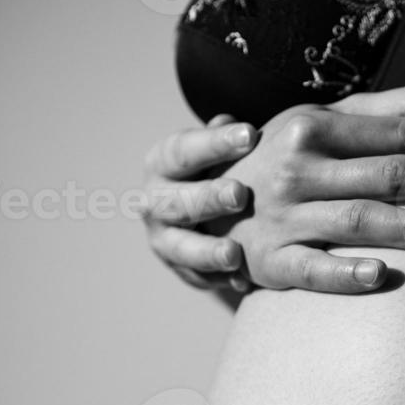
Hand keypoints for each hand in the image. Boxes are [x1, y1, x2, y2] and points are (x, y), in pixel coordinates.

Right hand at [141, 112, 257, 293]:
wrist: (201, 213)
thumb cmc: (218, 169)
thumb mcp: (218, 150)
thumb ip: (226, 139)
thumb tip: (231, 123)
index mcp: (162, 163)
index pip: (184, 150)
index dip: (215, 143)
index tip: (249, 134)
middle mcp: (155, 201)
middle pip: (177, 201)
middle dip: (208, 198)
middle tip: (240, 195)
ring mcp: (163, 239)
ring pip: (180, 247)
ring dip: (207, 251)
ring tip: (235, 254)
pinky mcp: (181, 269)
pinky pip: (198, 278)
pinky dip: (219, 281)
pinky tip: (243, 282)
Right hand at [213, 83, 404, 293]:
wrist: (204, 206)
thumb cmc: (282, 161)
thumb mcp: (324, 124)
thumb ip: (391, 110)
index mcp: (316, 128)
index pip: (400, 132)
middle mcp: (299, 168)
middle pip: (390, 174)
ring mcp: (284, 217)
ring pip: (360, 220)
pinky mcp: (271, 262)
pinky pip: (311, 270)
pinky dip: (344, 273)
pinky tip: (381, 275)